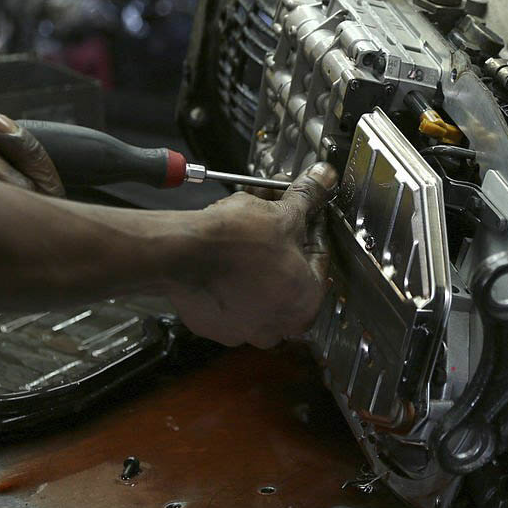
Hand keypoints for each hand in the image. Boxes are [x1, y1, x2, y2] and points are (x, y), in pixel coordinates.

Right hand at [167, 162, 338, 347]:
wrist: (182, 253)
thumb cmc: (238, 242)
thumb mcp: (283, 214)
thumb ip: (309, 198)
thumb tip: (325, 177)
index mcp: (305, 305)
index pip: (318, 258)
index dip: (311, 225)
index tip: (304, 209)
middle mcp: (277, 327)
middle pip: (286, 271)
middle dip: (282, 235)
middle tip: (274, 209)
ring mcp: (243, 330)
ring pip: (258, 282)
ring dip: (257, 250)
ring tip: (247, 216)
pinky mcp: (213, 324)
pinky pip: (229, 294)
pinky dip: (231, 272)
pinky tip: (227, 245)